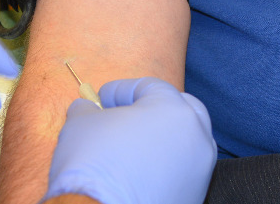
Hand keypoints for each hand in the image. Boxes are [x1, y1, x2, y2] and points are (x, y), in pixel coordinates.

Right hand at [44, 77, 215, 203]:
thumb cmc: (93, 164)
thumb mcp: (80, 123)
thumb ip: (88, 109)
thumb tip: (87, 109)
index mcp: (173, 109)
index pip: (150, 86)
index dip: (121, 89)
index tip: (102, 98)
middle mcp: (196, 137)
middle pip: (180, 111)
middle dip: (152, 109)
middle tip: (124, 115)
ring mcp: (199, 170)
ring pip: (183, 143)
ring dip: (160, 139)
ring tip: (129, 147)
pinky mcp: (193, 196)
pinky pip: (179, 172)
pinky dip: (162, 167)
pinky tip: (136, 173)